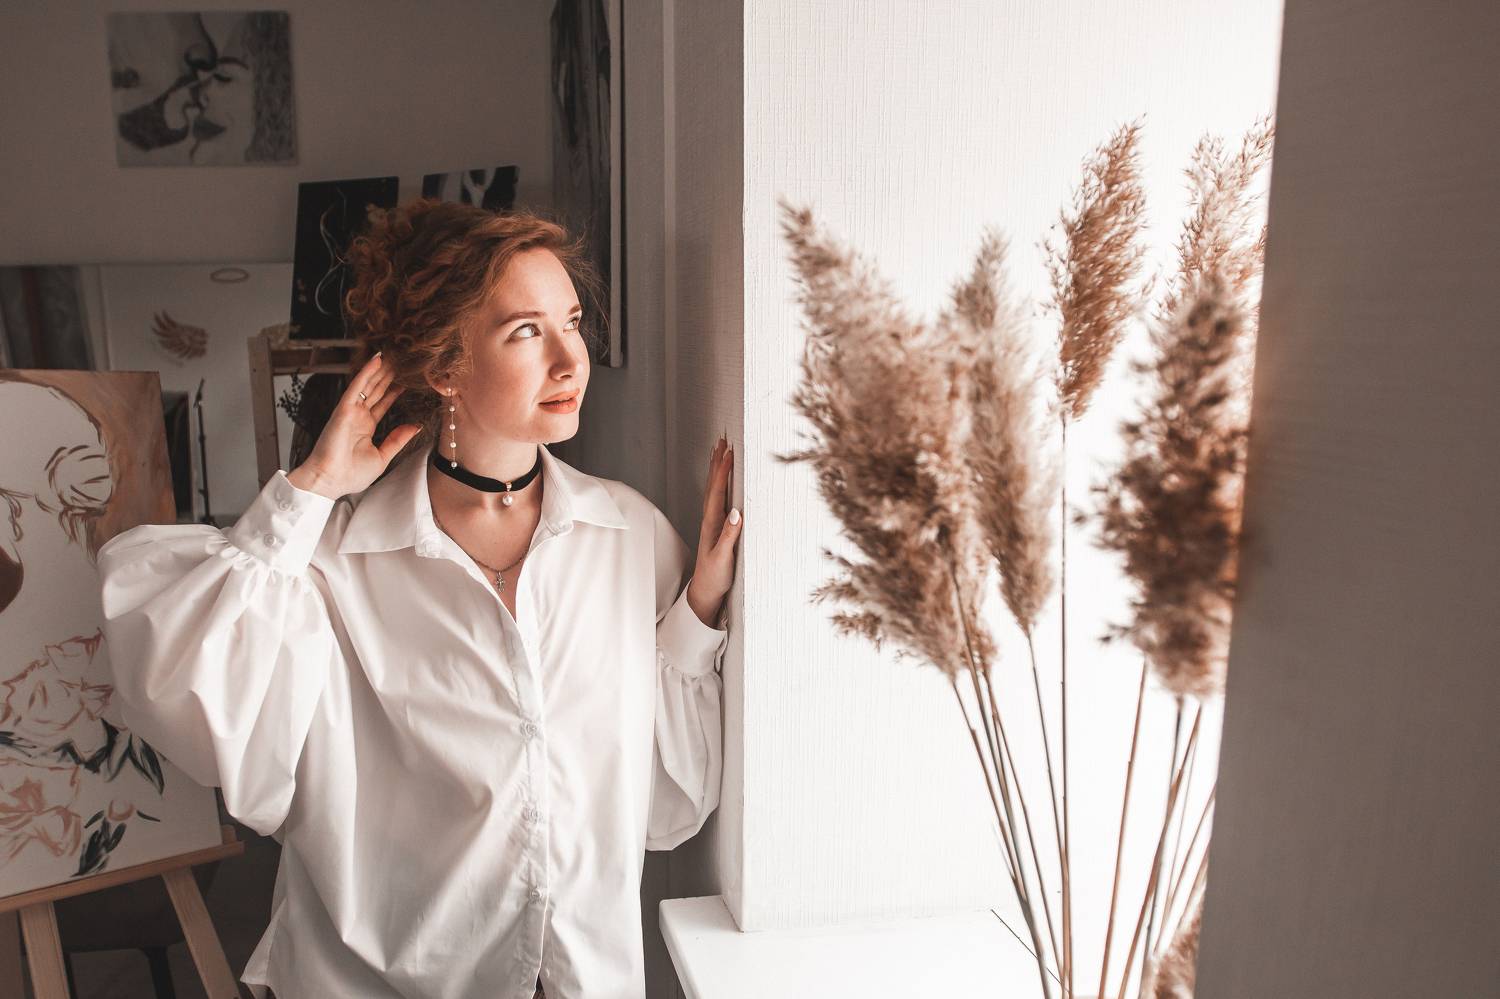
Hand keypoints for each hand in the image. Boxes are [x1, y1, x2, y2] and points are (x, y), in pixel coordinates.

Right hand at [286, 353, 421, 499]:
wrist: (329, 481)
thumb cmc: (350, 475)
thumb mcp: (382, 456)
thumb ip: (398, 440)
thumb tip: (416, 427)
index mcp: (365, 428)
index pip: (382, 404)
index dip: (394, 392)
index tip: (407, 380)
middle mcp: (358, 417)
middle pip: (376, 391)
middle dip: (388, 376)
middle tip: (402, 361)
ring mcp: (350, 412)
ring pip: (368, 385)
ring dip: (380, 370)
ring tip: (394, 355)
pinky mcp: (343, 409)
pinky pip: (356, 387)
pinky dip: (366, 373)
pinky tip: (377, 360)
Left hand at [686, 435, 741, 626]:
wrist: (705, 591)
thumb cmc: (715, 576)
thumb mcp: (723, 558)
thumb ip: (729, 536)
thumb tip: (737, 512)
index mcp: (712, 523)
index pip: (717, 491)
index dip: (723, 471)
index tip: (729, 452)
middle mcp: (710, 519)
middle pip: (713, 485)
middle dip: (717, 463)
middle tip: (722, 441)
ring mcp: (713, 523)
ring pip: (714, 489)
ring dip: (717, 470)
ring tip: (720, 453)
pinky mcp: (718, 528)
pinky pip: (718, 499)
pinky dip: (720, 484)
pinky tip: (724, 481)